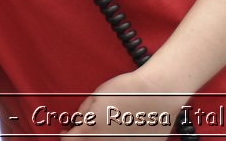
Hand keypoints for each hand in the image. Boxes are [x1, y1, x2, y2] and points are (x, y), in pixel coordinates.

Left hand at [65, 71, 185, 136]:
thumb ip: (83, 114)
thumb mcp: (96, 96)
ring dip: (104, 137)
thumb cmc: (129, 90)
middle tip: (90, 127)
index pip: (69, 140)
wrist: (157, 93)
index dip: (68, 134)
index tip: (69, 131)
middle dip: (85, 135)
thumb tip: (76, 123)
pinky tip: (126, 128)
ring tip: (112, 125)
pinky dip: (122, 137)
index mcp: (90, 130)